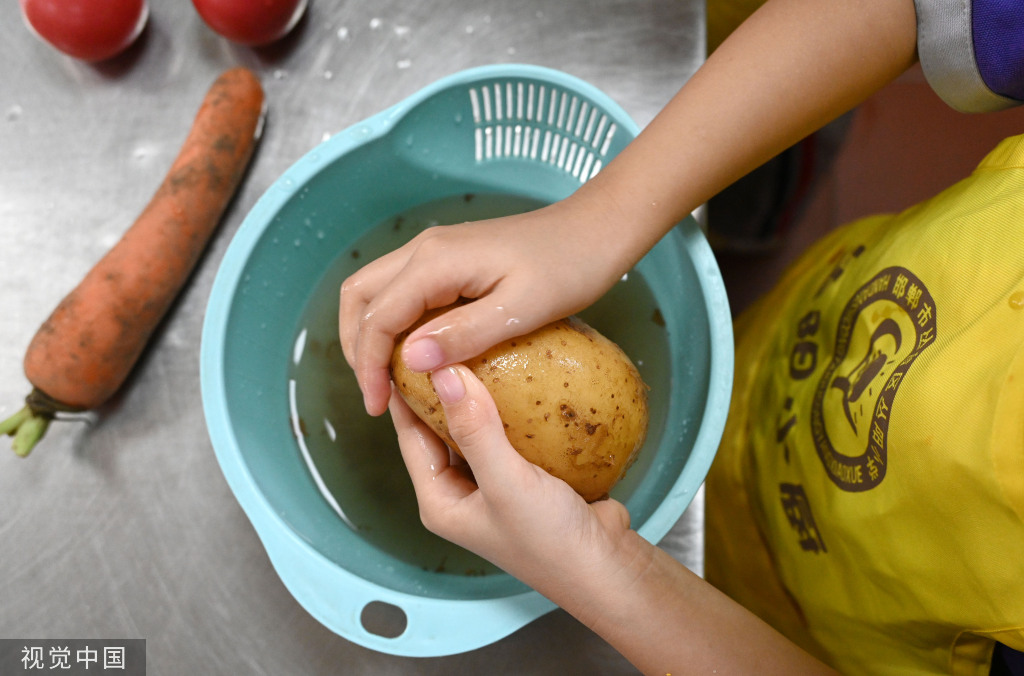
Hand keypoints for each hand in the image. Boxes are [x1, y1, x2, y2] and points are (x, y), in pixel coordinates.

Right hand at [341, 193, 633, 416]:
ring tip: (388, 379)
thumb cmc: (569, 268)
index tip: (378, 407)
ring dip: (371, 333)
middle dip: (357, 347)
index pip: (378, 317)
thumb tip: (409, 360)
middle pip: (360, 296)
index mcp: (436, 261)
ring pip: (376, 289)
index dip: (368, 366)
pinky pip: (403, 289)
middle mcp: (425, 249)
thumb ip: (464, 333)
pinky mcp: (450, 257)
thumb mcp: (522, 309)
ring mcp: (435, 249)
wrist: (596, 229)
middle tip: (376, 395)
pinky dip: (394, 322)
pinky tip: (416, 354)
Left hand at [388, 364, 641, 594]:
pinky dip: (516, 408)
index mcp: (440, 501)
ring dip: (480, 396)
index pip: (410, 435)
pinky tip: (524, 377)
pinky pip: (513, 432)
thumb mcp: (507, 481)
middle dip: (442, 389)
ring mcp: (495, 484)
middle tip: (444, 342)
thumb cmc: (551, 541)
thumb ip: (475, 428)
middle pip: (440, 429)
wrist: (608, 566)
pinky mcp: (527, 475)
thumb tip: (444, 373)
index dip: (406, 392)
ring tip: (480, 349)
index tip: (408, 349)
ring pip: (477, 428)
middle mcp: (462, 493)